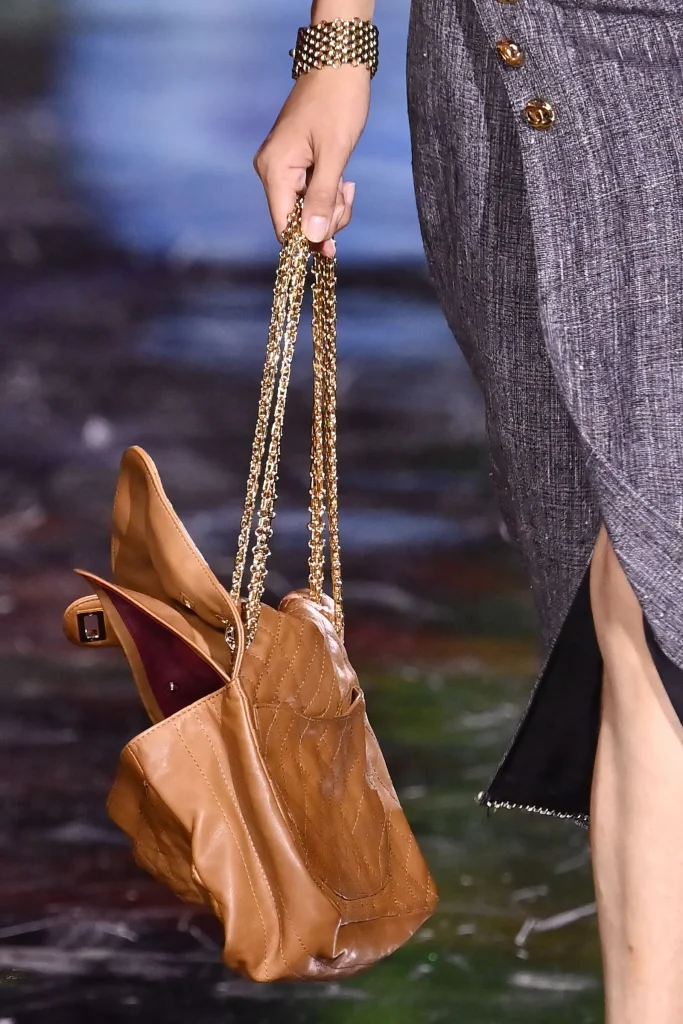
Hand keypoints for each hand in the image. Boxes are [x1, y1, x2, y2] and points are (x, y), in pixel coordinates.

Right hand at [254, 65, 370, 256]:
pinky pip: (311, 194)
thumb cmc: (337, 103)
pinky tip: (343, 181)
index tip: (333, 250)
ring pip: (307, 209)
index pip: (284, 226)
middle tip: (346, 196)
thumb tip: (314, 238)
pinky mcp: (296, 164)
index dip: (307, 242)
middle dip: (326, 219)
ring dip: (331, 207)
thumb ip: (323, 198)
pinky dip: (329, 194)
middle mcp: (272, 172)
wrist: (339, 64)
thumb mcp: (334, 154)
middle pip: (296, 220)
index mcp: (275, 171)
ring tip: (347, 184)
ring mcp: (284, 168)